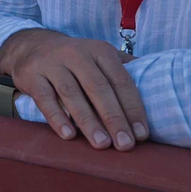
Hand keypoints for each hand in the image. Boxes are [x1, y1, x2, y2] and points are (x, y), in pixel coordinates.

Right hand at [0, 28, 149, 150]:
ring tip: (102, 144)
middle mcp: (76, 54)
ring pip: (72, 94)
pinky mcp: (32, 75)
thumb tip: (158, 90)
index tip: (141, 134)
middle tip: (125, 144)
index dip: (132, 108)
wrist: (31, 46)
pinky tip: (68, 135)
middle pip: (98, 88)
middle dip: (114, 118)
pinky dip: (57, 118)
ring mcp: (52, 63)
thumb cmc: (75, 60)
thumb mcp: (100, 57)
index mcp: (100, 51)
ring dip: (88, 121)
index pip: (121, 81)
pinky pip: (45, 98)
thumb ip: (124, 70)